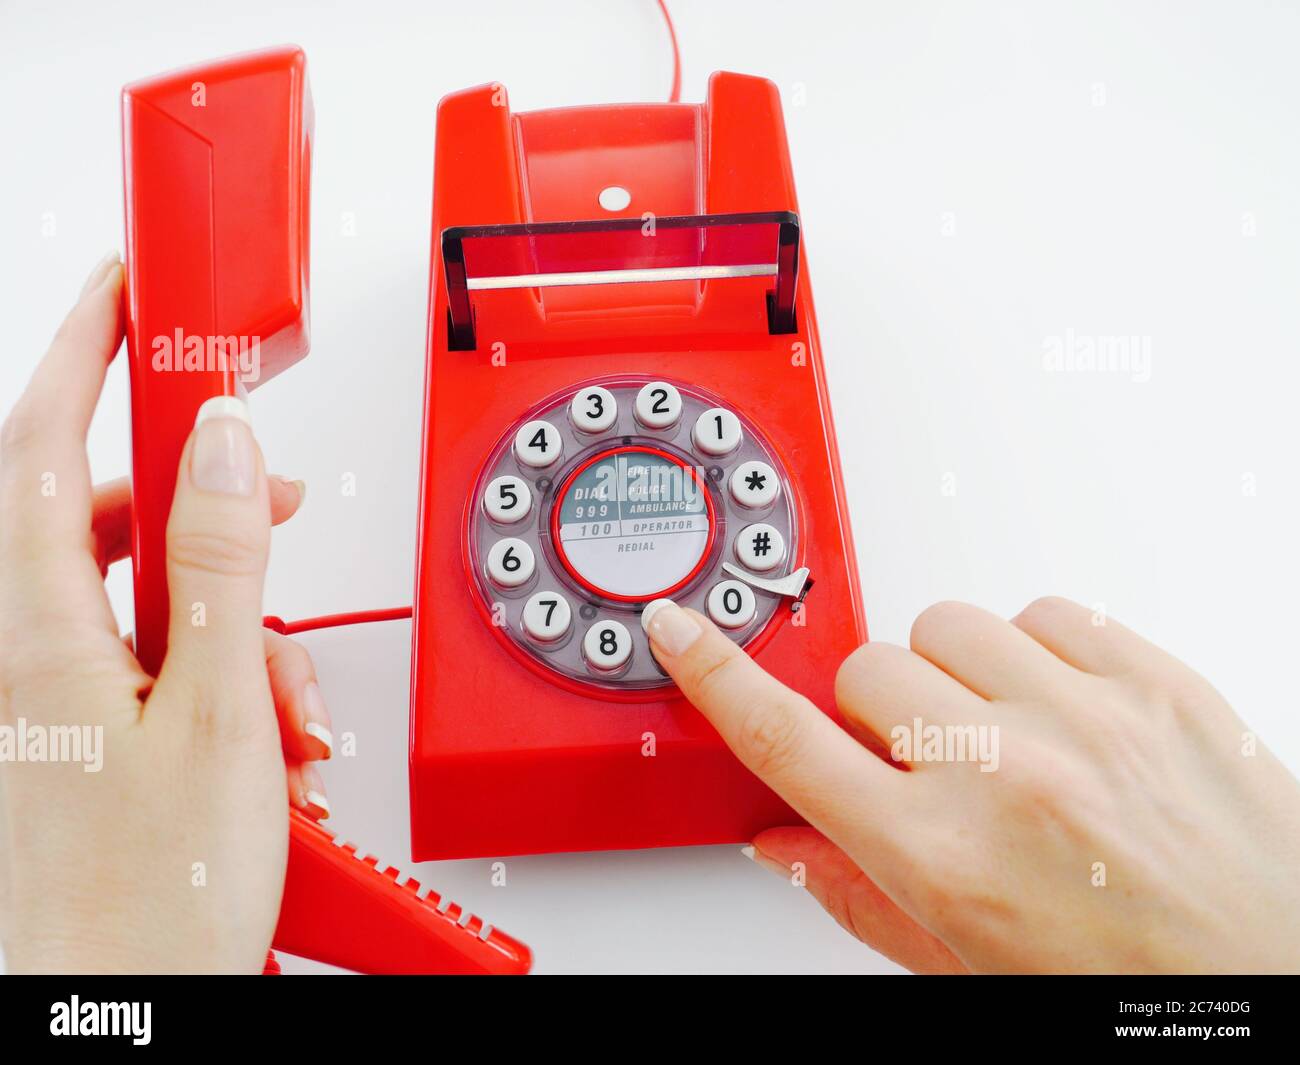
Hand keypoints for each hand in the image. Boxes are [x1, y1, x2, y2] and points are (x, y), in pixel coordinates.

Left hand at [0, 253, 332, 972]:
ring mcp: (56, 701)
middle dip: (194, 493)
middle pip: (98, 517)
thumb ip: (217, 567)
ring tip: (288, 682)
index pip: (45, 446)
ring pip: (141, 597)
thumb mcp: (215, 717)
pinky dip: (222, 670)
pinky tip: (271, 729)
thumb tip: (222, 444)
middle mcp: (31, 659)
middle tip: (262, 488)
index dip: (82, 351)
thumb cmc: (151, 903)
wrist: (119, 1015)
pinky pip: (152, 661)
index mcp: (40, 637)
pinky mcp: (88, 736)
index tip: (124, 290)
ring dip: (230, 611)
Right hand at [644, 595, 1299, 972]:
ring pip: (947, 624)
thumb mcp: (962, 969)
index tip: (682, 630)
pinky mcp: (1154, 679)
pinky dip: (1036, 651)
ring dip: (953, 675)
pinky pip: (1046, 611)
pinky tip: (1057, 709)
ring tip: (1000, 735)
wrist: (1277, 983)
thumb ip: (856, 896)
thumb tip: (783, 841)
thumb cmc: (1125, 990)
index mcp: (939, 857)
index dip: (719, 676)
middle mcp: (1003, 774)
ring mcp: (1084, 716)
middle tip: (922, 760)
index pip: (787, 742)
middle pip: (866, 668)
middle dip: (876, 712)